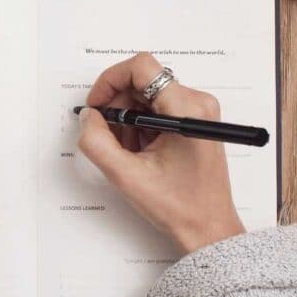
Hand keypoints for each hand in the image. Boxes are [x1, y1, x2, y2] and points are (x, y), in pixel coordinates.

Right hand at [78, 53, 244, 253]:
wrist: (208, 229)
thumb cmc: (179, 206)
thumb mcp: (126, 176)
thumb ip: (97, 141)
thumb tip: (88, 116)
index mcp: (186, 109)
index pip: (141, 67)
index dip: (110, 80)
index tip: (97, 105)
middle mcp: (197, 102)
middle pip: (142, 81)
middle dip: (118, 106)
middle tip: (108, 136)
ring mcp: (198, 111)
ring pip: (147, 95)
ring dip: (128, 119)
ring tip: (128, 151)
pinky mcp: (195, 120)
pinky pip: (158, 108)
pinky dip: (141, 125)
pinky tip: (140, 152)